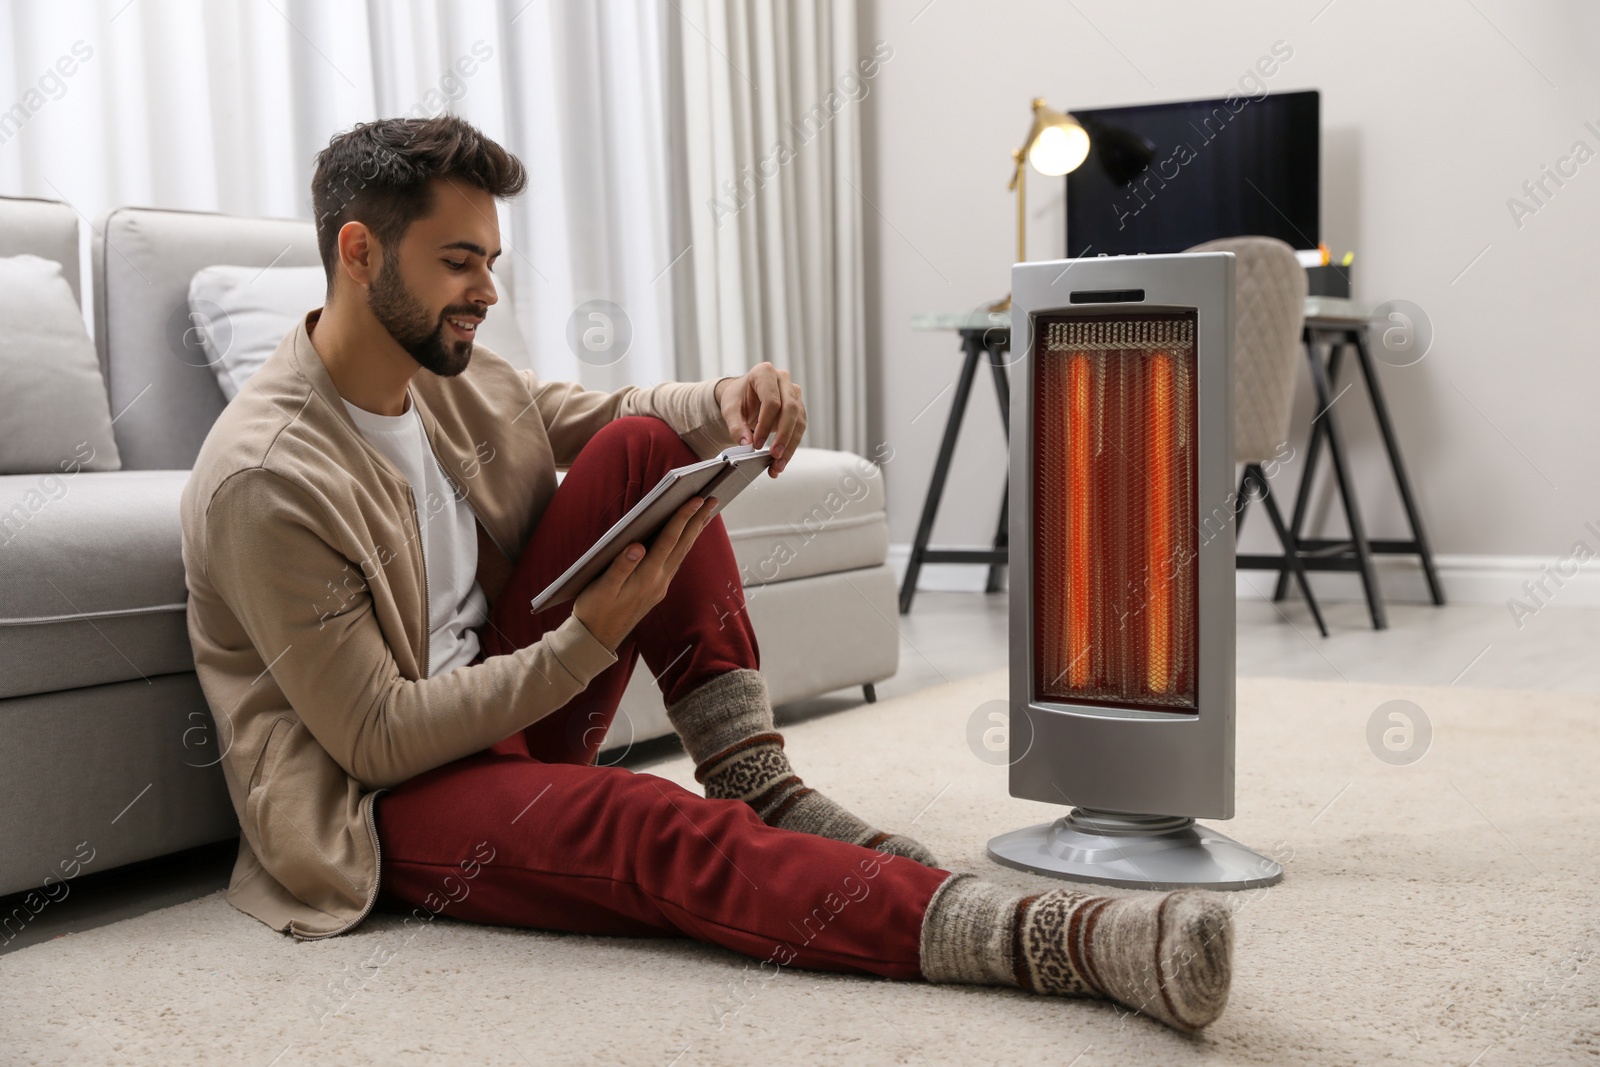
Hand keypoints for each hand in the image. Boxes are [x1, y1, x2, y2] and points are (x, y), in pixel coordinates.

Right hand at [571, 495, 718, 651]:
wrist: (596, 639)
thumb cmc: (594, 611)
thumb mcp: (601, 588)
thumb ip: (619, 567)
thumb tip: (636, 545)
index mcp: (646, 576)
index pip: (668, 540)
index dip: (682, 517)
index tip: (696, 499)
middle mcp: (658, 581)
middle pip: (682, 544)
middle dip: (697, 520)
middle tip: (713, 499)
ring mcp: (660, 586)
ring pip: (682, 553)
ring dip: (694, 531)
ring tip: (706, 513)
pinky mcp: (656, 590)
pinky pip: (675, 561)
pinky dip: (684, 545)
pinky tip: (686, 537)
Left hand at [716, 362, 806, 476]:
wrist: (744, 397)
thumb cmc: (738, 398)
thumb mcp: (730, 409)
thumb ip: (736, 426)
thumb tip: (746, 444)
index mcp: (764, 373)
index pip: (771, 400)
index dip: (766, 424)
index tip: (757, 444)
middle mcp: (783, 380)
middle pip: (790, 409)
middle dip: (783, 436)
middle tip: (774, 455)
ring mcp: (794, 394)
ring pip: (799, 421)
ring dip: (790, 446)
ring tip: (778, 465)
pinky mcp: (798, 408)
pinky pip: (799, 429)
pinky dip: (791, 447)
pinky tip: (781, 461)